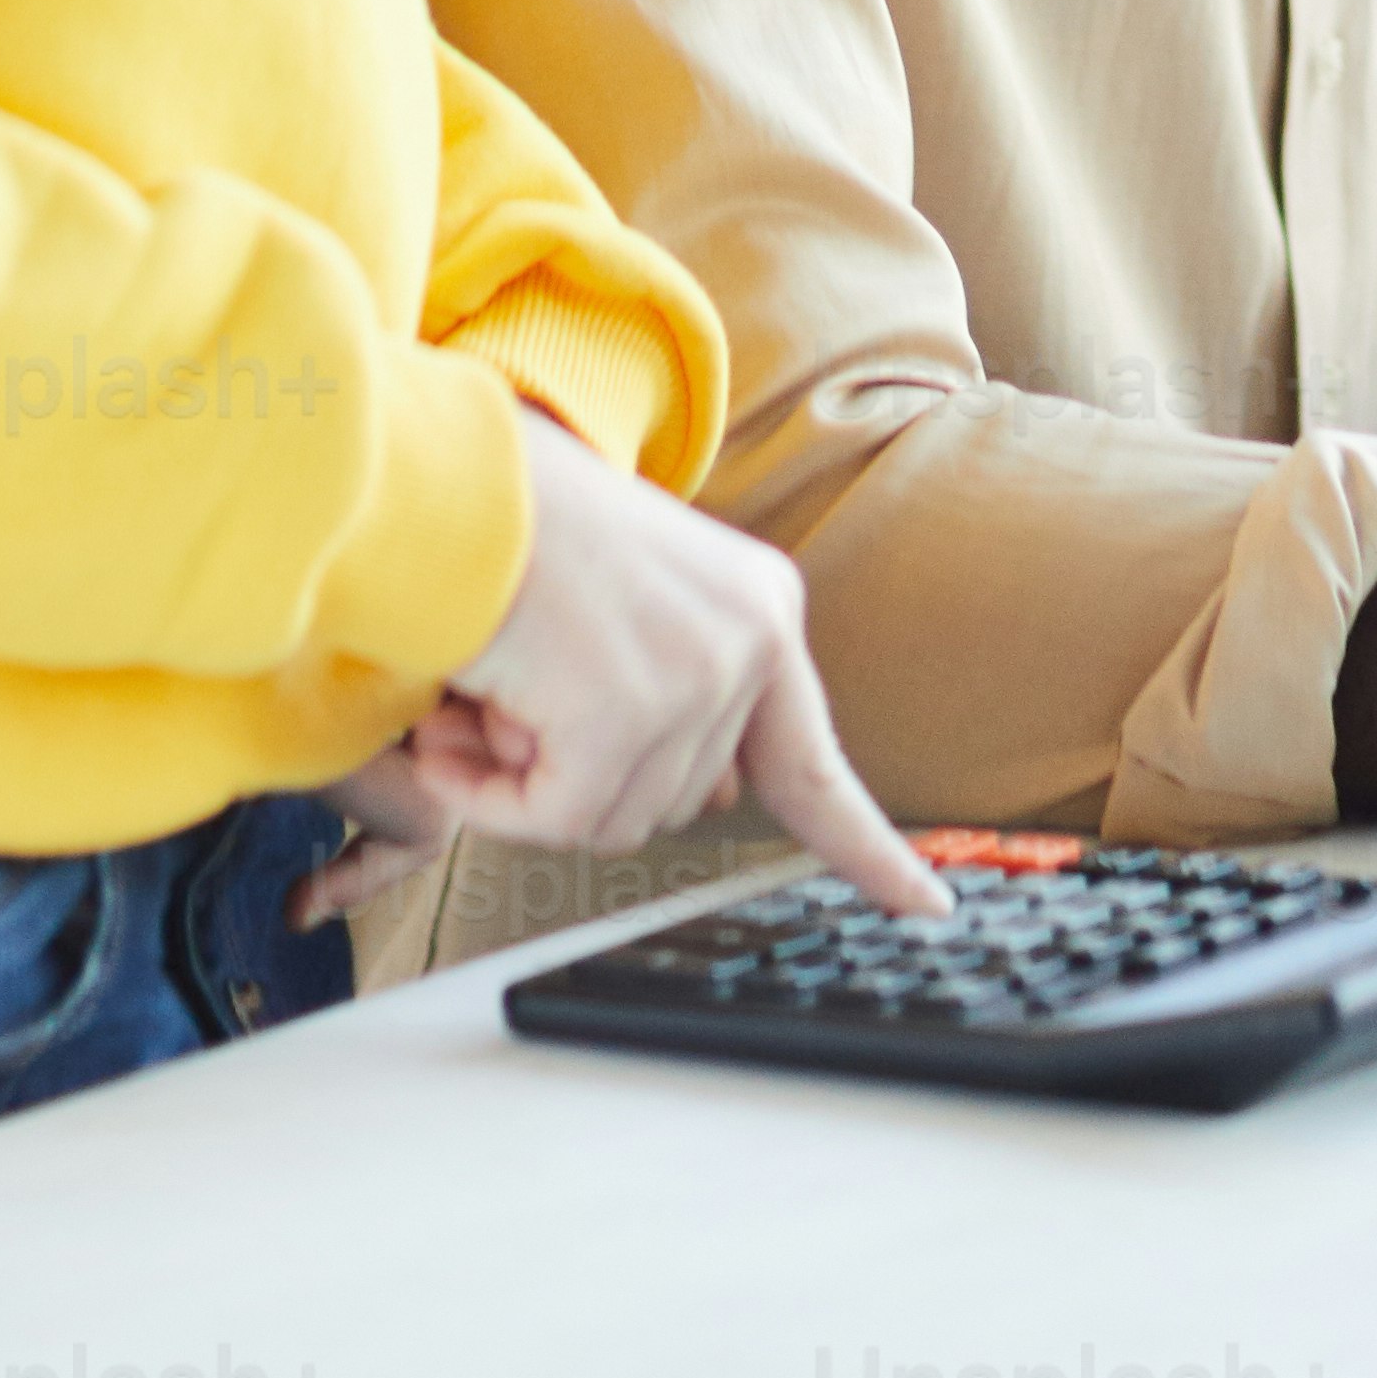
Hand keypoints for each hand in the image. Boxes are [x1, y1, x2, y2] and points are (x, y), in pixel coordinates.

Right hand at [294, 421, 939, 931]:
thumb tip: (711, 804)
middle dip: (581, 772)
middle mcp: (748, 642)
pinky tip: (462, 722)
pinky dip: (488, 795)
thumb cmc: (518, 528)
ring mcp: (692, 680)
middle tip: (525, 693)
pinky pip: (550, 821)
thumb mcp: (642, 607)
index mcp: (761, 610)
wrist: (450, 473)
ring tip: (497, 687)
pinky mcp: (623, 715)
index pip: (819, 765)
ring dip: (527, 777)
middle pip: (670, 807)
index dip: (867, 849)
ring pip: (607, 821)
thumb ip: (692, 698)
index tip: (926, 904)